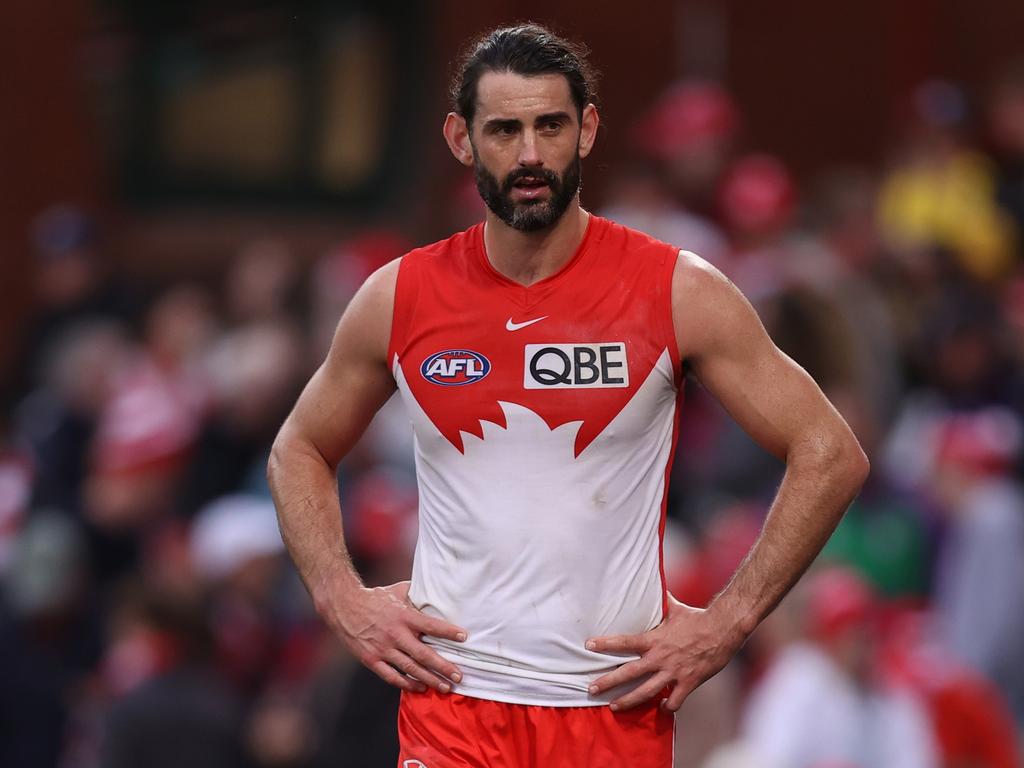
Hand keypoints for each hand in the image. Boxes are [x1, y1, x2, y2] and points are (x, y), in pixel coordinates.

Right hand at [323, 580, 467, 693]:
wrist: (343, 606)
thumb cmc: (374, 597)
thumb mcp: (397, 591)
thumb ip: (417, 593)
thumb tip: (436, 588)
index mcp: (403, 616)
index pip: (430, 625)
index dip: (448, 632)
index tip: (464, 637)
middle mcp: (395, 634)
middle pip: (423, 654)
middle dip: (443, 666)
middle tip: (459, 676)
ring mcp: (383, 649)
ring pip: (410, 669)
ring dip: (430, 679)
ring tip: (446, 687)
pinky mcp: (372, 659)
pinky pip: (392, 676)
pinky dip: (407, 684)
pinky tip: (420, 688)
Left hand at [586, 595, 744, 711]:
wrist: (723, 629)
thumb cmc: (697, 618)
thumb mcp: (674, 608)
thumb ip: (660, 601)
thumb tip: (652, 583)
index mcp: (655, 639)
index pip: (624, 642)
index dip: (605, 644)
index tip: (589, 646)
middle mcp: (660, 658)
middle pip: (628, 673)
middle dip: (608, 682)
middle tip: (591, 689)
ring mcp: (673, 672)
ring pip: (646, 692)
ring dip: (628, 701)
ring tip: (613, 706)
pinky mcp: (688, 683)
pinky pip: (674, 701)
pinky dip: (666, 707)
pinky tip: (660, 708)